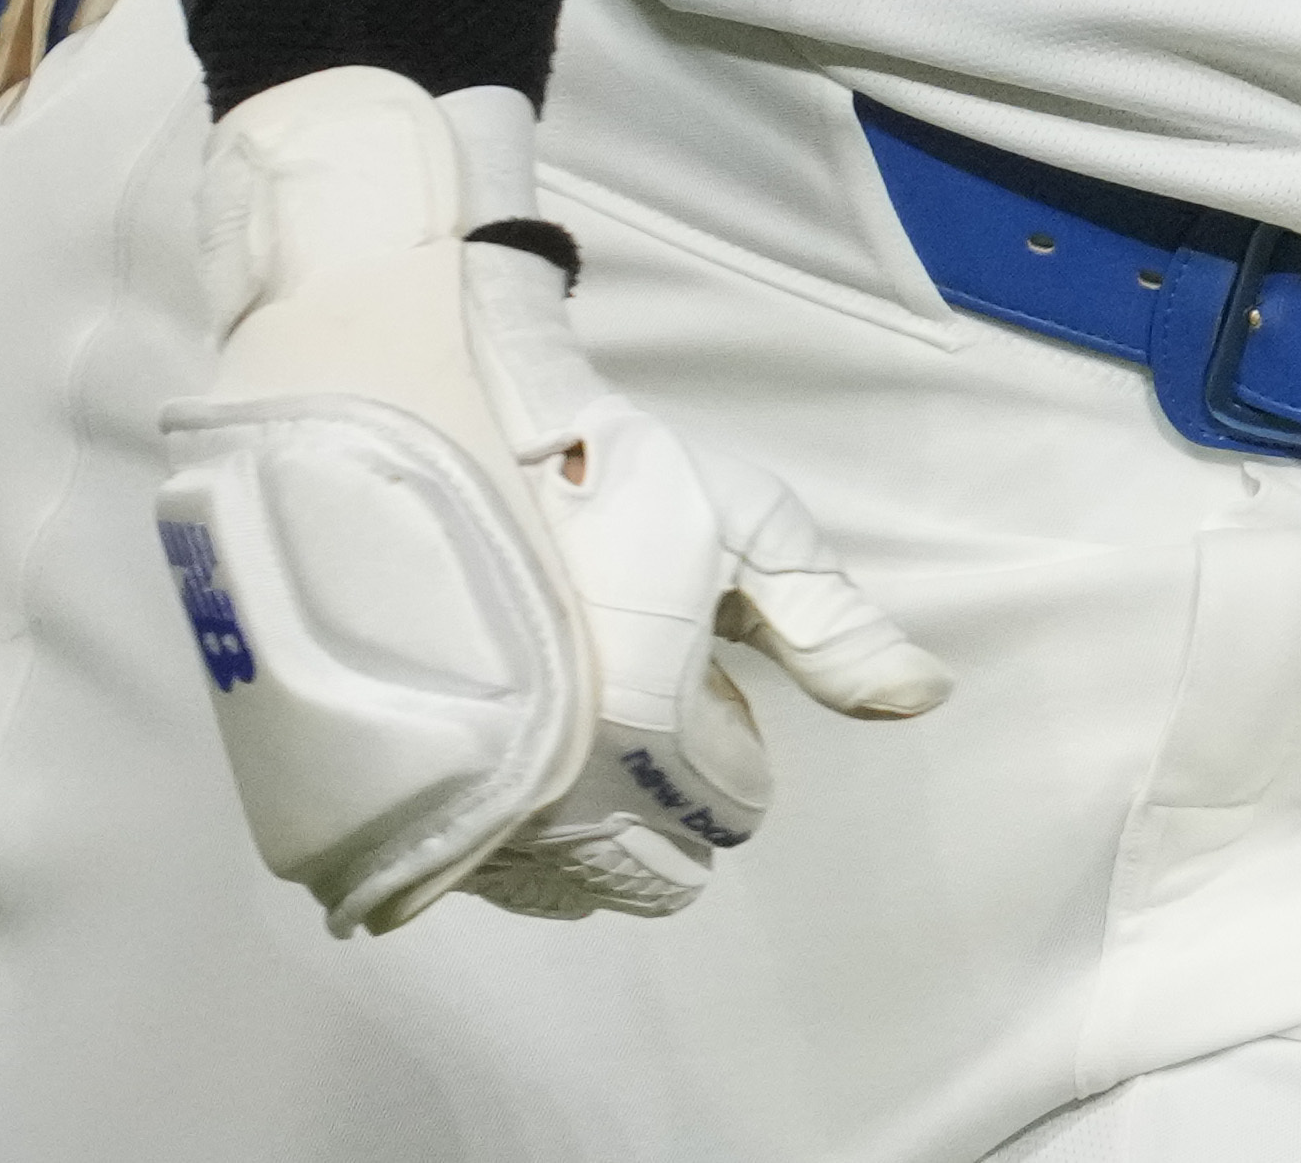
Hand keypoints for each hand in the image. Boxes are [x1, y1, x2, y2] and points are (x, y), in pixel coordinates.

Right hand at [149, 67, 946, 933]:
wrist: (428, 420)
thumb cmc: (605, 467)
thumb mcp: (742, 524)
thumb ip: (832, 627)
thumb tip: (927, 700)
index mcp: (646, 739)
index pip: (729, 810)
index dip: (727, 733)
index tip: (689, 662)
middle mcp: (546, 803)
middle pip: (643, 869)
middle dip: (657, 793)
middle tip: (623, 682)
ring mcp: (451, 814)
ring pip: (553, 880)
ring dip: (572, 820)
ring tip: (558, 703)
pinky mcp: (374, 811)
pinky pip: (460, 874)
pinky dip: (488, 830)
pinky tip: (491, 737)